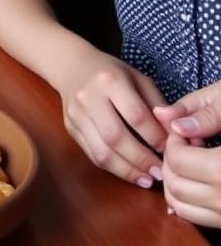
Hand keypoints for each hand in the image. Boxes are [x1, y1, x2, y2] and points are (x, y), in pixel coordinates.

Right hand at [52, 49, 165, 186]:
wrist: (72, 66)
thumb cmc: (112, 73)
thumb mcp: (138, 79)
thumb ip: (158, 106)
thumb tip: (175, 136)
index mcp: (109, 80)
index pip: (136, 115)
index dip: (155, 137)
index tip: (170, 150)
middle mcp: (88, 96)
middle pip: (116, 137)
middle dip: (141, 159)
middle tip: (161, 172)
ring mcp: (75, 113)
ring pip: (101, 151)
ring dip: (127, 170)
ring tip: (147, 179)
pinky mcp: (70, 127)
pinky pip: (92, 154)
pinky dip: (114, 168)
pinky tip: (130, 172)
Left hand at [154, 82, 220, 224]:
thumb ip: (204, 115)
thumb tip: (163, 114)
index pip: (178, 160)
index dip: (175, 140)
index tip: (187, 131)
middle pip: (175, 184)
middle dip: (172, 160)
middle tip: (190, 146)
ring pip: (179, 204)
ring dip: (175, 179)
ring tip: (195, 161)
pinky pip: (195, 217)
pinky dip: (185, 198)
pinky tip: (199, 178)